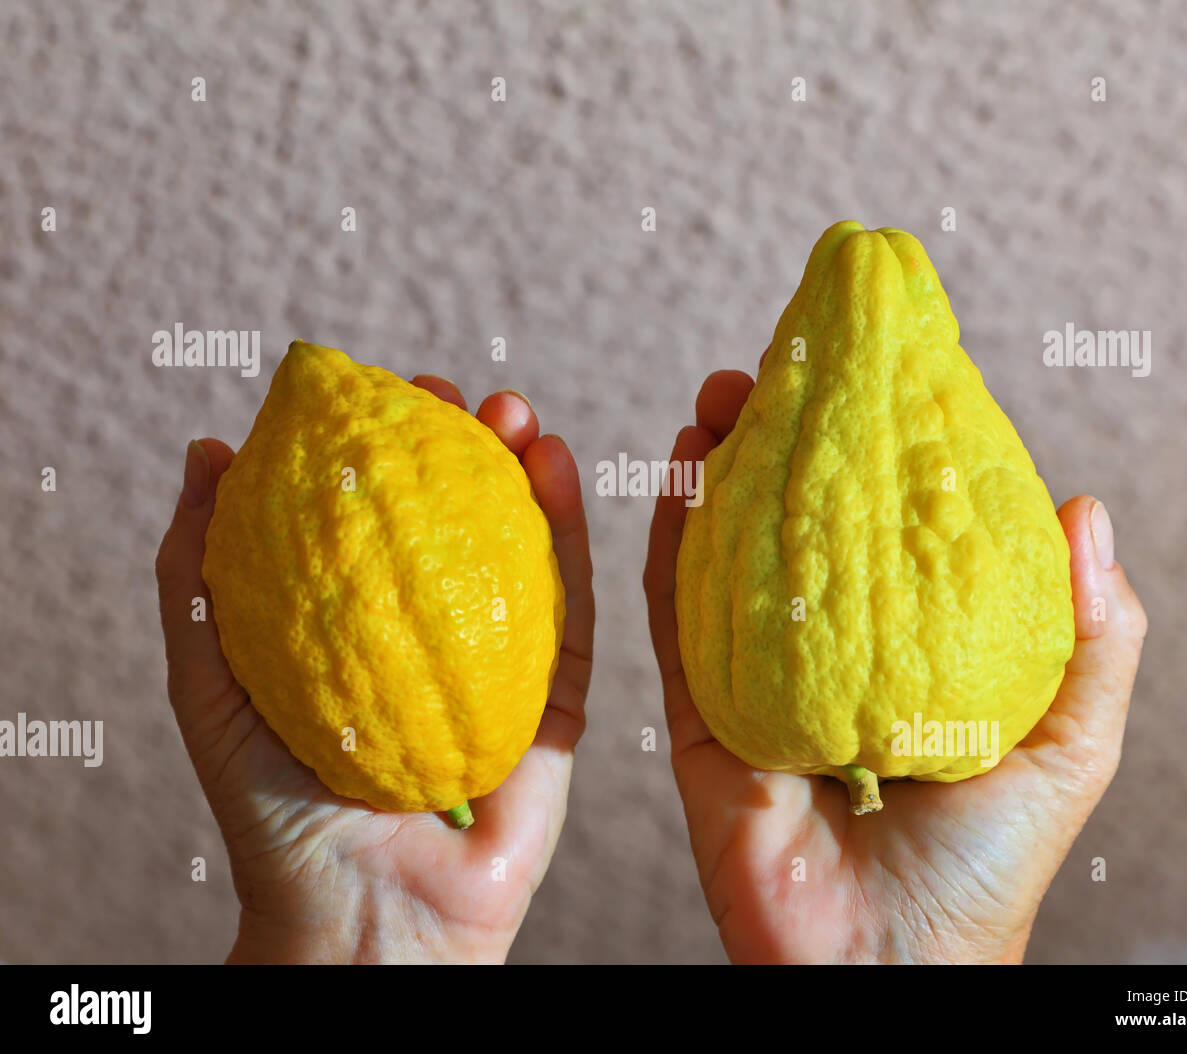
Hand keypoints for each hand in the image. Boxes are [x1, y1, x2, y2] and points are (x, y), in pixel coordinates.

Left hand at [156, 379, 593, 962]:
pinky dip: (572, 531)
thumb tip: (208, 453)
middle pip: (463, 525)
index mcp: (368, 629)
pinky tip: (554, 464)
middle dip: (462, 447)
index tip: (380, 396)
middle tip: (448, 395)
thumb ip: (200, 571)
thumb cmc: (272, 809)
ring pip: (527, 550)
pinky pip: (575, 607)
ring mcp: (506, 665)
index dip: (387, 454)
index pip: (386, 522)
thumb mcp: (210, 675)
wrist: (360, 913)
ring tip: (512, 411)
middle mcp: (441, 639)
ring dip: (526, 470)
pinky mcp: (560, 700)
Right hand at [644, 367, 1146, 963]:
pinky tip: (681, 475)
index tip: (864, 378)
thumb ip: (1094, 636)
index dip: (867, 456)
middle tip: (775, 369)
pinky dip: (669, 546)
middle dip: (777, 445)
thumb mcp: (1071, 743)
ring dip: (715, 475)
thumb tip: (1086, 510)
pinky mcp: (698, 724)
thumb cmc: (988, 866)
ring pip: (723, 562)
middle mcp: (823, 661)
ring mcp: (754, 687)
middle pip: (790, 534)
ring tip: (721, 399)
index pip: (878, 538)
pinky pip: (674, 624)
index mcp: (900, 657)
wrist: (892, 970)